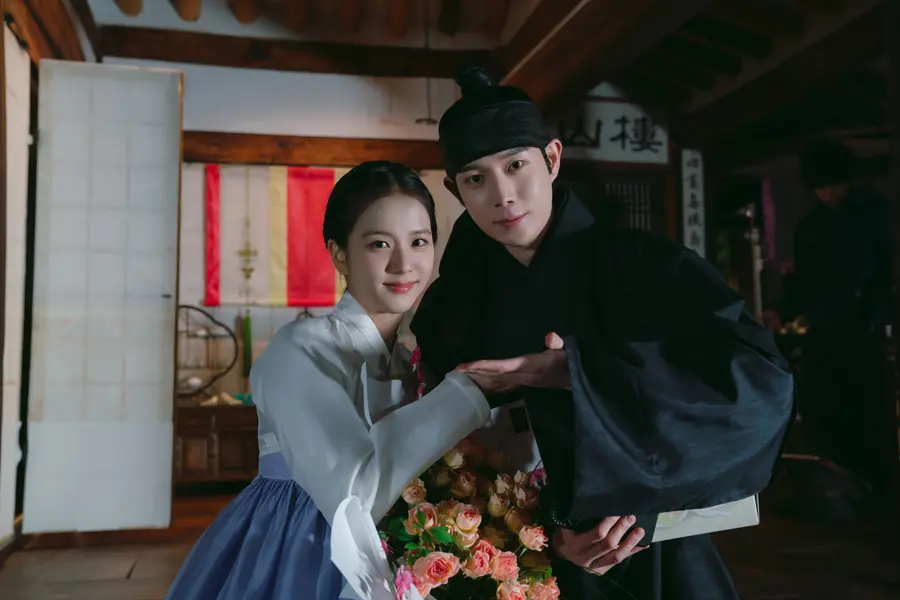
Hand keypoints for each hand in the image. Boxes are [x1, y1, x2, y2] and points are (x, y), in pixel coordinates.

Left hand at [455, 332, 570, 389]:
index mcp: (530, 367)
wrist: (578, 381)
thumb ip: (559, 344)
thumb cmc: (571, 364)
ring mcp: (523, 380)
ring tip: (463, 374)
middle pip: (494, 375)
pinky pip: (503, 382)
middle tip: (457, 370)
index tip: (468, 367)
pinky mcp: (525, 381)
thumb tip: (551, 336)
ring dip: (480, 378)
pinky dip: (491, 381)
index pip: (503, 367)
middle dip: (476, 373)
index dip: (485, 366)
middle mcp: (523, 376)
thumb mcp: (567, 353)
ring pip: (497, 380)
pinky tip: (481, 380)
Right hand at [552, 516, 646, 575]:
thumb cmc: (563, 537)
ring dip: (630, 542)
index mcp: (575, 544)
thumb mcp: (563, 528)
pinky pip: (619, 561)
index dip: (609, 522)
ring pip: (616, 555)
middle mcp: (586, 557)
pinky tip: (643, 544)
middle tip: (631, 516)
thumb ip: (576, 519)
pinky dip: (632, 552)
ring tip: (640, 530)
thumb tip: (593, 504)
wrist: (560, 559)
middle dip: (622, 528)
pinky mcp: (602, 570)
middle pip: (609, 543)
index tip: (617, 510)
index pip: (597, 533)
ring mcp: (595, 566)